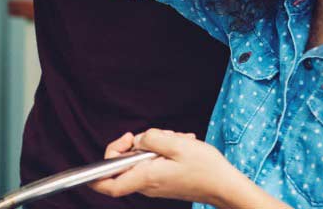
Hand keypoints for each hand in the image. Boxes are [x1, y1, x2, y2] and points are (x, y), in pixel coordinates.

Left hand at [90, 129, 247, 205]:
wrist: (226, 186)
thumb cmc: (206, 169)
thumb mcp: (177, 144)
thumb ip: (150, 139)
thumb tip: (137, 140)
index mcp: (145, 177)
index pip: (107, 184)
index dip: (96, 172)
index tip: (112, 148)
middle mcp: (147, 184)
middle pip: (124, 165)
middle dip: (136, 144)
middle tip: (157, 135)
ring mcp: (154, 185)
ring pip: (141, 161)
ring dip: (155, 145)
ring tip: (176, 140)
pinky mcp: (163, 182)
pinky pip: (153, 164)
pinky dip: (163, 152)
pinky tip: (179, 146)